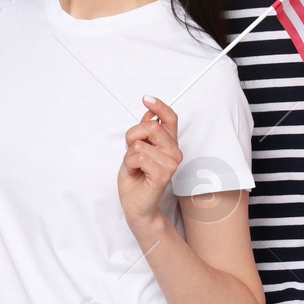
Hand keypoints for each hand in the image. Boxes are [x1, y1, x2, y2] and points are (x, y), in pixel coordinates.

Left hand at [118, 95, 181, 235]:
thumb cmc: (136, 177)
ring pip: (140, 143)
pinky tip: (135, 173)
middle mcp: (174, 152)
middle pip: (150, 127)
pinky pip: (139, 156)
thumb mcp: (136, 149)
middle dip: (133, 137)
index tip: (146, 99)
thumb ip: (144, 132)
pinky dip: (129, 164)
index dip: (159, 106)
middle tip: (132, 153)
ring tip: (134, 167)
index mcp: (169, 144)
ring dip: (129, 155)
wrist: (135, 204)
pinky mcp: (163, 174)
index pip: (170, 118)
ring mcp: (171, 164)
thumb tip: (149, 114)